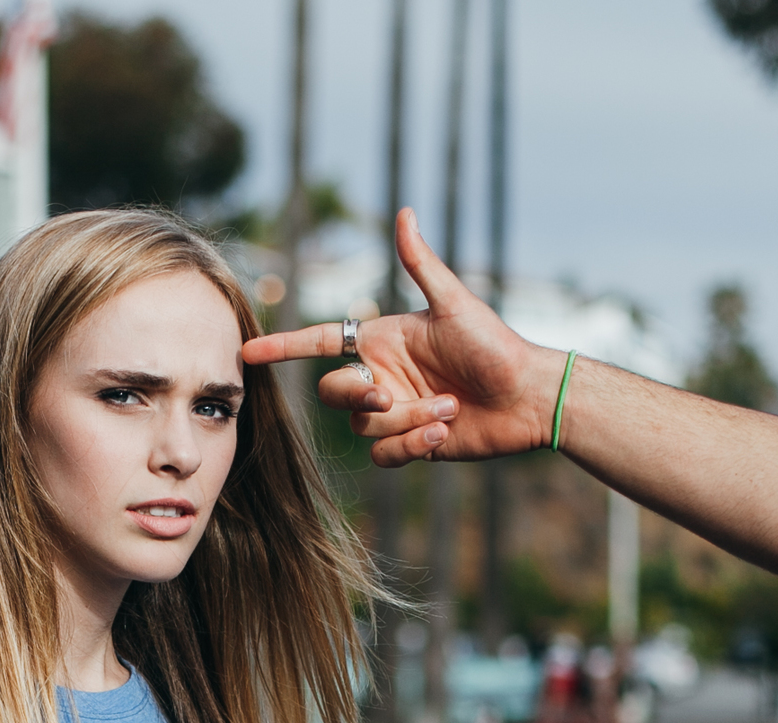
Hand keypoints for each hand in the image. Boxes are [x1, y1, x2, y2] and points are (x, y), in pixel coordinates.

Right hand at [242, 207, 565, 465]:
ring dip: (405, 420)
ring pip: (363, 427)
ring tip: (447, 408)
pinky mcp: (410, 442)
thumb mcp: (455, 303)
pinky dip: (411, 445)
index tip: (249, 351)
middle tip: (389, 393)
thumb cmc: (496, 345)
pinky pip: (384, 454)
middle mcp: (382, 376)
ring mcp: (395, 412)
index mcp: (382, 341)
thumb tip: (406, 212)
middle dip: (357, 395)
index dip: (285, 348)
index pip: (321, 343)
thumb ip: (421, 264)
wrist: (528, 396)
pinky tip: (444, 430)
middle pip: (333, 392)